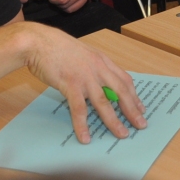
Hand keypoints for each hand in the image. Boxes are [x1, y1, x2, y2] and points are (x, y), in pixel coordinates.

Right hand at [21, 23, 147, 142]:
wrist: (38, 42)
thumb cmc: (57, 47)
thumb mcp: (83, 54)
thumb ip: (93, 67)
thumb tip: (99, 83)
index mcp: (102, 60)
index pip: (124, 80)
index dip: (134, 95)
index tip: (140, 108)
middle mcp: (98, 68)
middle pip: (120, 92)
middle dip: (132, 110)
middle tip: (140, 125)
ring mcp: (85, 77)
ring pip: (104, 103)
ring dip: (114, 121)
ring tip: (122, 134)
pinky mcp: (70, 85)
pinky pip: (79, 109)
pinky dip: (82, 125)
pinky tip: (86, 137)